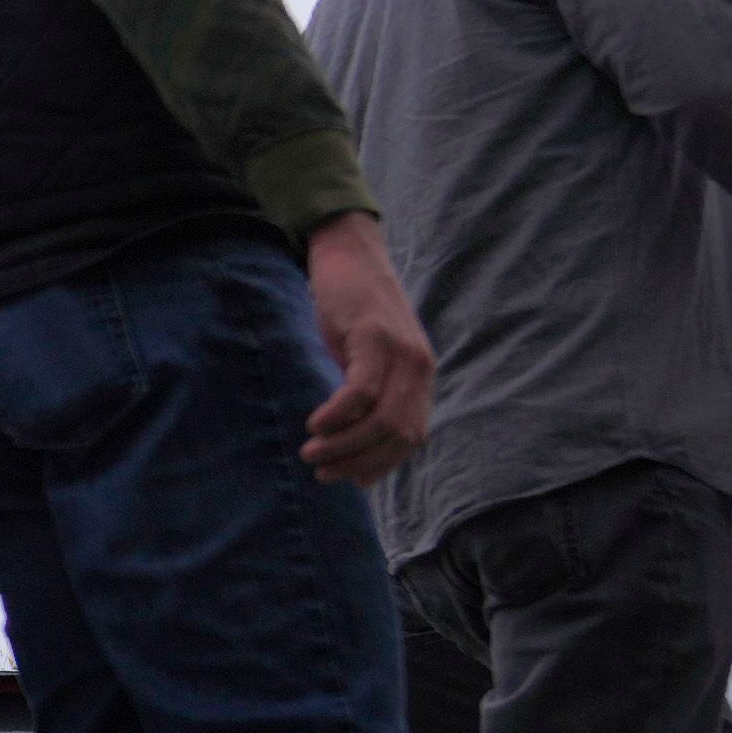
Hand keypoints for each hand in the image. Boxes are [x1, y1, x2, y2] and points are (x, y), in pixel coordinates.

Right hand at [298, 212, 434, 486]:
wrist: (350, 253)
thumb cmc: (350, 308)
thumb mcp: (364, 357)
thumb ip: (368, 393)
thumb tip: (348, 442)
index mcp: (419, 376)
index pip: (411, 438)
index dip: (379, 465)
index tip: (347, 479)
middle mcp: (419, 367)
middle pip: (399, 436)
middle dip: (359, 463)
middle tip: (322, 472)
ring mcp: (401, 352)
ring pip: (382, 420)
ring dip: (344, 447)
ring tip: (312, 454)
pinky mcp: (376, 337)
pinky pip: (361, 392)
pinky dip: (336, 417)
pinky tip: (314, 424)